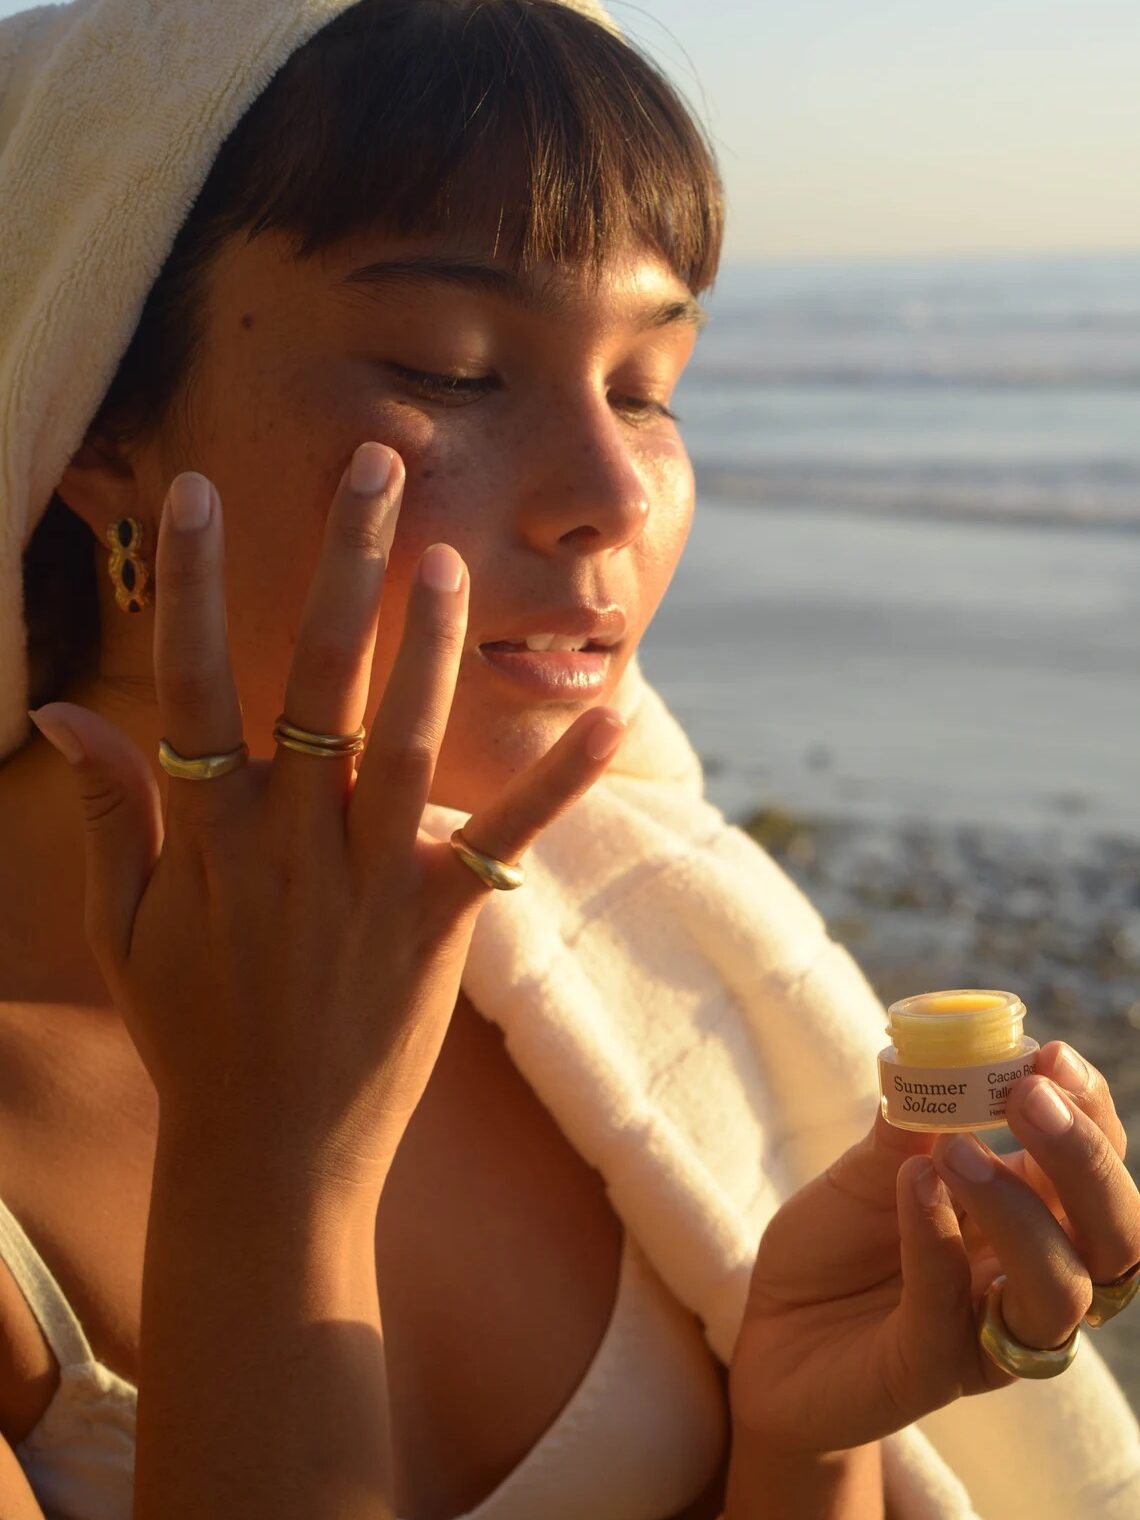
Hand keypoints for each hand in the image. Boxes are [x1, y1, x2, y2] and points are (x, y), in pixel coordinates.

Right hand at [30, 446, 624, 1189]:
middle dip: (341, 566)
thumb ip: (113, 812)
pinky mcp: (439, 924)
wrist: (270, 1154)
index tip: (195, 492)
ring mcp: (369, 881)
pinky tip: (613, 710)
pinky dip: (562, 778)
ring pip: (404, 738)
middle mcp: (291, 841)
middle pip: (315, 679)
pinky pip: (506, 839)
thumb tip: (64, 708)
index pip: (189, 682)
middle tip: (375, 468)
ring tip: (449, 556)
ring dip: (429, 644)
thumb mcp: (126, 927)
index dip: (188, 583)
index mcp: (211, 835)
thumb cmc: (193, 1033)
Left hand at [727, 1042, 1139, 1453]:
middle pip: (1116, 1235)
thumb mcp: (868, 1169)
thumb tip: (928, 1056)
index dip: (1090, 1110)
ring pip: (1061, 1289)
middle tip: (1030, 1095)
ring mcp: (991, 1331)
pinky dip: (936, 1242)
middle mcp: (1032, 1277)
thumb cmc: (836, 1246)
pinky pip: (952, 1313)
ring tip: (954, 1149)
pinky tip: (912, 1185)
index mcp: (1033, 1215)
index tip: (1051, 1055)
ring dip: (1017, 1208)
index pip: (1099, 1165)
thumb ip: (906, 1123)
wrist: (768, 1331)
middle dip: (1083, 1158)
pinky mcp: (935, 1370)